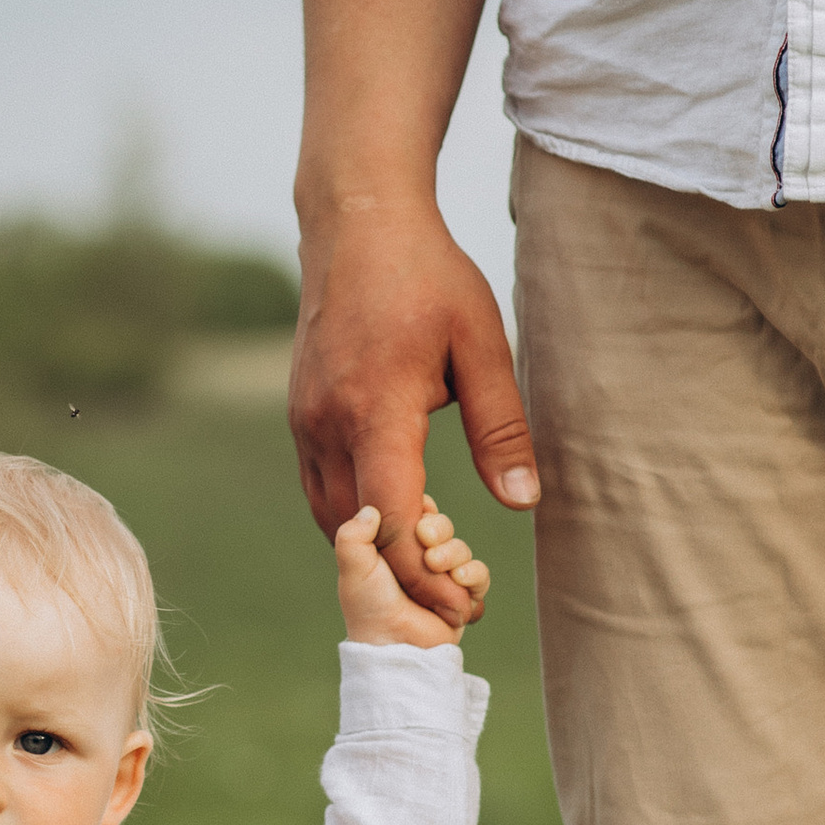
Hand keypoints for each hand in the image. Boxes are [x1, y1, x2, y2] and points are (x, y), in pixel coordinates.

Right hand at [290, 192, 537, 624]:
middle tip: (452, 599)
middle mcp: (326, 422)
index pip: (391, 520)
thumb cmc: (427, 275)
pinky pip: (320, 485)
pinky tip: (396, 515)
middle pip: (353, 533)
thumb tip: (523, 501)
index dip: (424, 575)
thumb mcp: (481, 344)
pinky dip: (354, 515)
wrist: (357, 221)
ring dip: (373, 549)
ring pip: (330, 514)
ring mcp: (305, 418)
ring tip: (428, 563)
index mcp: (375, 409)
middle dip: (398, 577)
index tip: (461, 603)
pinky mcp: (300, 411)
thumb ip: (502, 427)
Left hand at [336, 501, 489, 648]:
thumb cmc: (369, 607)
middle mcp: (421, 558)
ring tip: (435, 564)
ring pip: (461, 549)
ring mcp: (443, 578)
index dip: (421, 508)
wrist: (393, 644)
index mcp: (396, 546)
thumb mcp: (353, 567)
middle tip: (424, 537)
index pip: (417, 512)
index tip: (415, 510)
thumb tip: (370, 509)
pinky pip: (480, 575)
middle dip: (438, 528)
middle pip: (443, 526)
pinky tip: (458, 579)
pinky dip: (473, 574)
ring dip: (453, 552)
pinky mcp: (462, 597)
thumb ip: (352, 535)